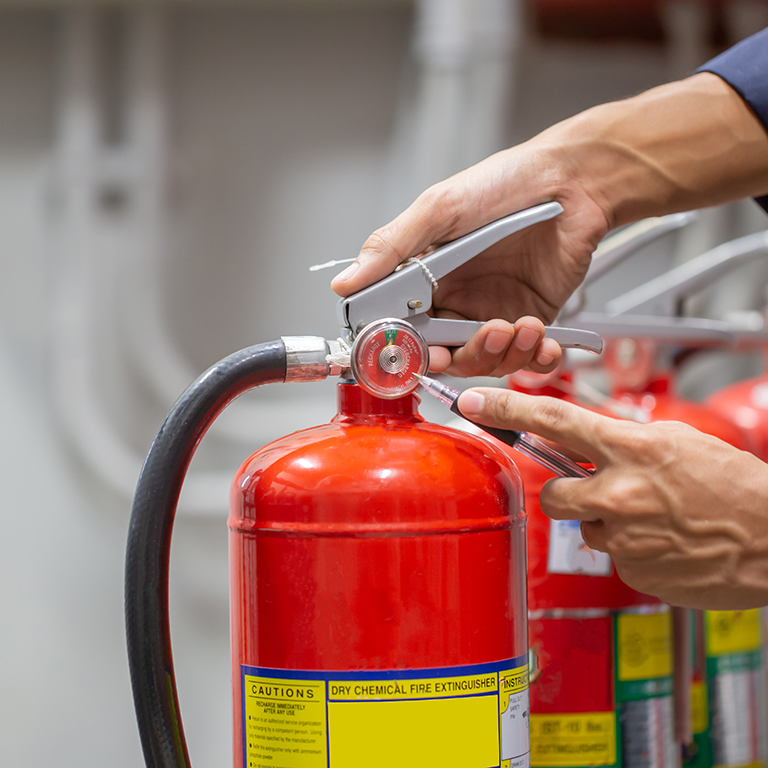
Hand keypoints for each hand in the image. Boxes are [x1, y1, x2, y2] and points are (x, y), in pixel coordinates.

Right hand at [332, 73, 767, 378]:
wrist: (573, 182)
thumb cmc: (506, 184)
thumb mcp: (439, 209)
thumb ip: (392, 248)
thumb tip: (345, 283)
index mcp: (425, 280)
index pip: (402, 329)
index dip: (406, 349)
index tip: (417, 354)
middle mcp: (456, 303)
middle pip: (445, 356)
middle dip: (462, 357)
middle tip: (482, 335)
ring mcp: (493, 315)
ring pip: (485, 364)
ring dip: (503, 355)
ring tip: (520, 325)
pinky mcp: (531, 322)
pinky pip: (527, 359)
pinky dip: (535, 359)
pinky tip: (542, 339)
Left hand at [457, 386, 767, 609]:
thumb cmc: (735, 486)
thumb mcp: (677, 441)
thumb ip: (622, 441)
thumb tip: (582, 444)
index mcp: (633, 449)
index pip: (554, 420)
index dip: (508, 408)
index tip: (475, 402)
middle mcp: (621, 493)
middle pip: (553, 492)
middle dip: (567, 492)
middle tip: (600, 490)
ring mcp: (626, 537)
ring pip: (587, 527)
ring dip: (608, 523)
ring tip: (654, 519)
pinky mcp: (633, 572)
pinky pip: (612, 556)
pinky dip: (631, 550)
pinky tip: (664, 543)